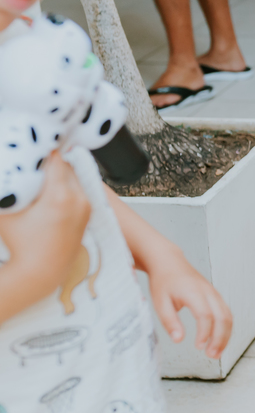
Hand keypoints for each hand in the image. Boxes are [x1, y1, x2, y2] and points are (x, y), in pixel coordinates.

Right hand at [0, 151, 90, 291]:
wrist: (41, 272)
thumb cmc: (21, 244)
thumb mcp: (8, 210)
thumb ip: (9, 187)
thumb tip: (5, 167)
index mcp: (61, 196)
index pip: (55, 159)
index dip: (42, 148)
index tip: (32, 140)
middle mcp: (79, 199)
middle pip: (66, 165)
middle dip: (50, 160)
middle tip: (34, 153)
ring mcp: (86, 206)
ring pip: (73, 176)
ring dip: (59, 171)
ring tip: (41, 170)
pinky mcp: (88, 213)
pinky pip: (78, 189)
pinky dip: (65, 184)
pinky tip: (50, 185)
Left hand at [146, 248, 231, 358]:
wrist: (169, 262)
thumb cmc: (163, 282)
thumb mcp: (160, 302)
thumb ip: (169, 321)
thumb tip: (179, 340)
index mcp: (193, 291)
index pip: (205, 315)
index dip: (205, 333)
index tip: (198, 347)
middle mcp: (208, 292)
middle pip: (223, 317)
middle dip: (220, 338)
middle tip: (212, 355)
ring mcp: (214, 294)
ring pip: (228, 317)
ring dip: (225, 336)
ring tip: (216, 353)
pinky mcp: (216, 297)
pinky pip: (226, 314)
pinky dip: (225, 329)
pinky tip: (217, 341)